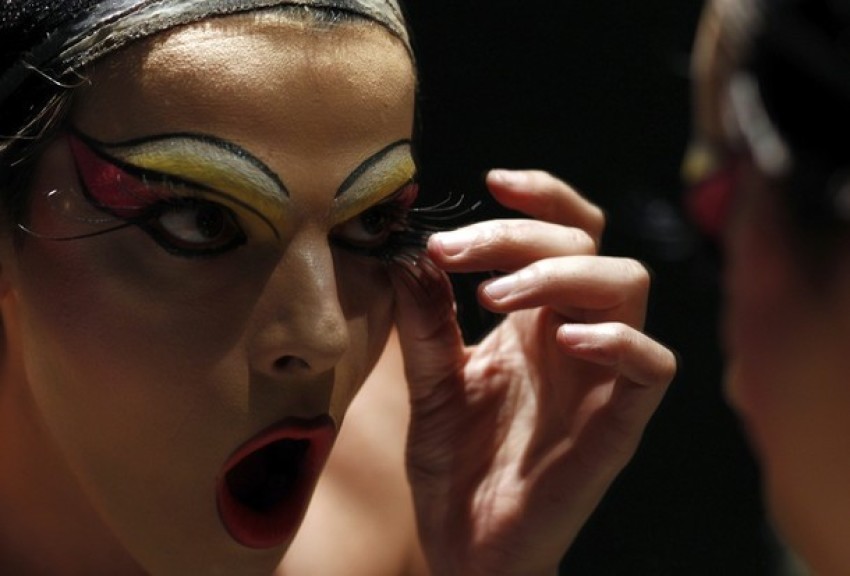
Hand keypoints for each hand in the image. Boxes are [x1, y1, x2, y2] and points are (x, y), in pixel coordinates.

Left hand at [391, 170, 676, 575]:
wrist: (469, 543)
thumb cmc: (455, 463)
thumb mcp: (428, 382)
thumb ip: (422, 320)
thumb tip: (407, 252)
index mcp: (535, 320)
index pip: (566, 231)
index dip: (542, 197)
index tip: (491, 182)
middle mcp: (574, 336)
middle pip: (587, 244)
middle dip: (520, 234)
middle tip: (457, 254)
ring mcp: (601, 376)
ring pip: (628, 285)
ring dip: (562, 273)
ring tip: (496, 297)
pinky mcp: (618, 423)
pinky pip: (652, 366)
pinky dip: (617, 340)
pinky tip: (564, 340)